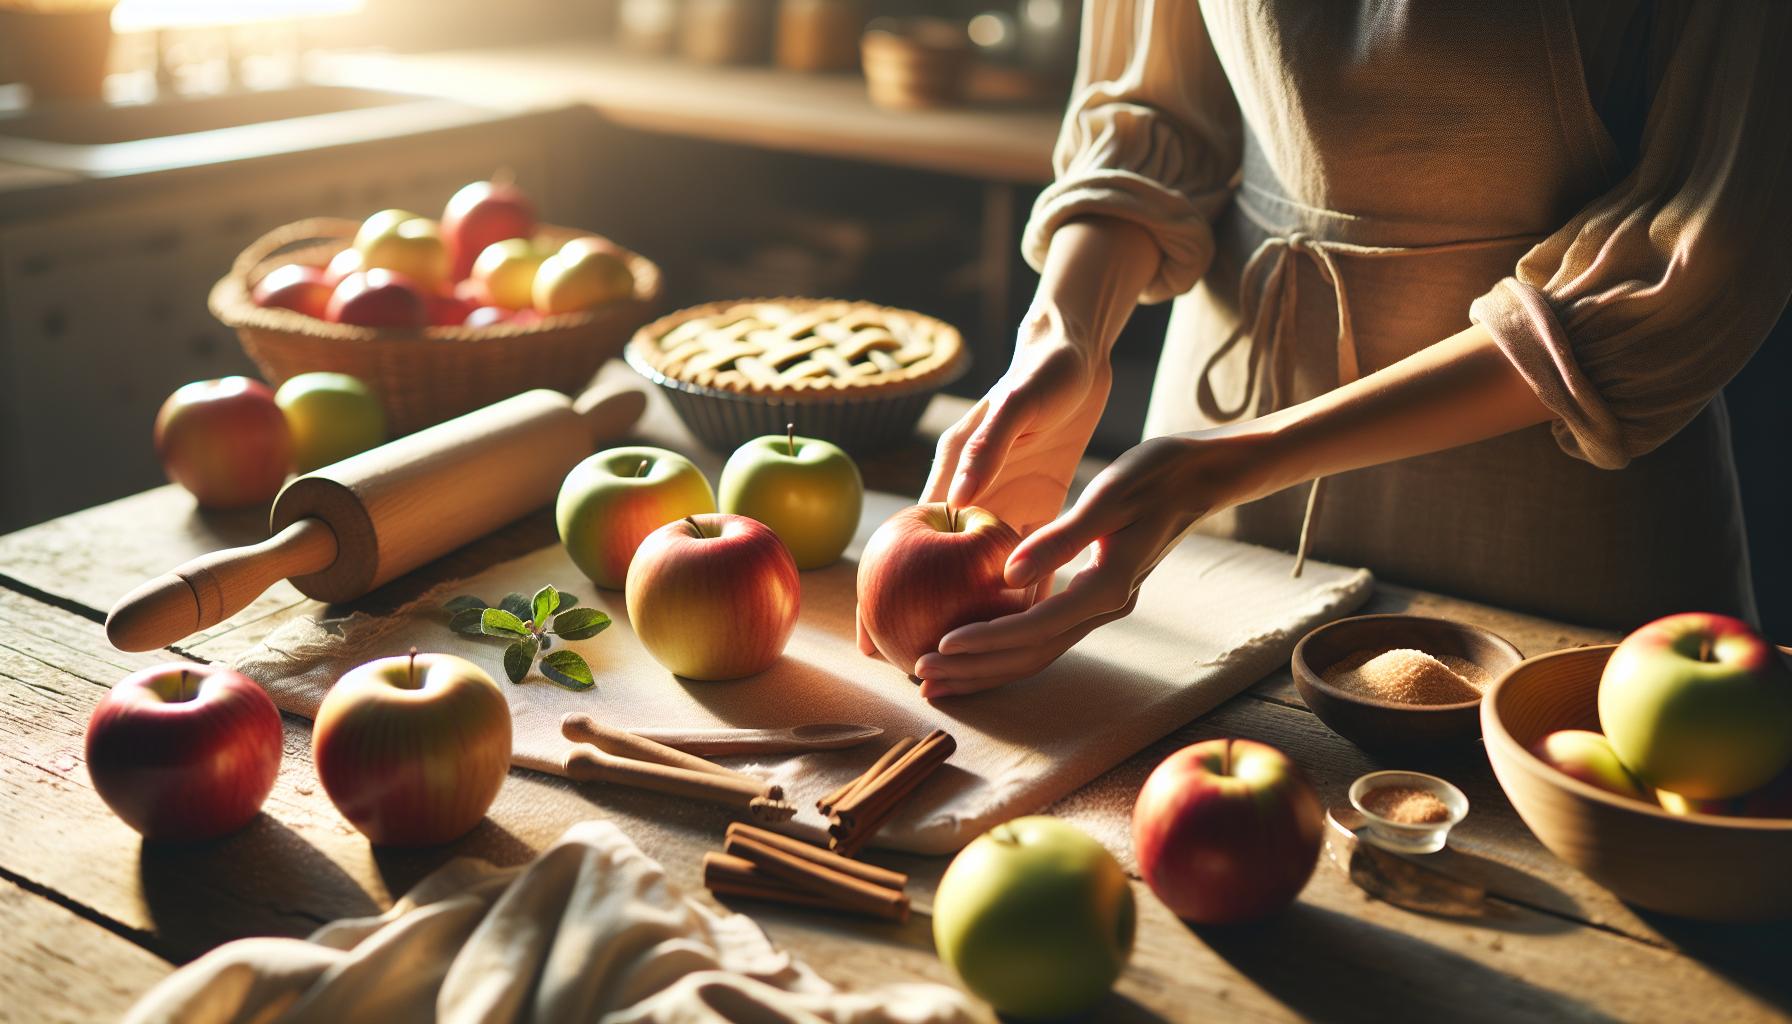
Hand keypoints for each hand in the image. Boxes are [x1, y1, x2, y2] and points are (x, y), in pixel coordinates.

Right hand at [857, 313, 1109, 661]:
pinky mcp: (1038, 506)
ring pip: (979, 573)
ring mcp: (1004, 504)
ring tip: (960, 659)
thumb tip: (953, 499)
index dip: (884, 589)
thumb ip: (986, 449)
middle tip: (907, 666)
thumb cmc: (1043, 373)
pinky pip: (1028, 557)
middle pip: (936, 571)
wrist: (1080, 356)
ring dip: (972, 613)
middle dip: (920, 618)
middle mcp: (973, 496)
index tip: (869, 634)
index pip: (910, 544)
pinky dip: (1024, 588)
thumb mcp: (1015, 407)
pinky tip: (1024, 623)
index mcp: (955, 473)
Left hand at [913, 434, 1253, 698]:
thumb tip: (1008, 574)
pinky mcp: (1095, 598)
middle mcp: (1105, 607)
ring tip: (935, 675)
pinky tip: (970, 644)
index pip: (1035, 628)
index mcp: (1107, 586)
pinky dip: (1005, 646)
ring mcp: (1102, 606)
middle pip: (1031, 655)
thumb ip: (1060, 539)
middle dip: (975, 670)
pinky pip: (1044, 634)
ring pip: (1036, 653)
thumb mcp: (1108, 497)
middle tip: (921, 676)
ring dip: (985, 667)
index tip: (938, 647)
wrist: (1200, 477)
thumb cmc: (1154, 475)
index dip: (985, 641)